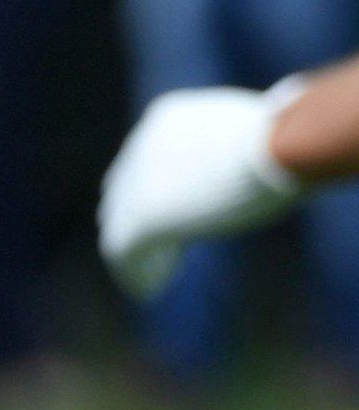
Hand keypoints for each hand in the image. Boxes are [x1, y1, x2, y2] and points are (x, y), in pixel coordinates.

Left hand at [99, 83, 304, 298]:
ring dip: (140, 250)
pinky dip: (134, 271)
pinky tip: (148, 290)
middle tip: (163, 248)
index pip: (148, 158)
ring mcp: (137, 181)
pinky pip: (123, 250)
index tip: (178, 211)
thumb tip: (262, 162)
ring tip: (153, 276)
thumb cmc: (288, 136)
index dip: (158, 186)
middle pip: (127, 188)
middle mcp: (142, 145)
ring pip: (120, 223)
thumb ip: (241, 150)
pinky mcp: (141, 216)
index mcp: (168, 119)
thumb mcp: (259, 136)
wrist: (277, 145)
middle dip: (142, 217)